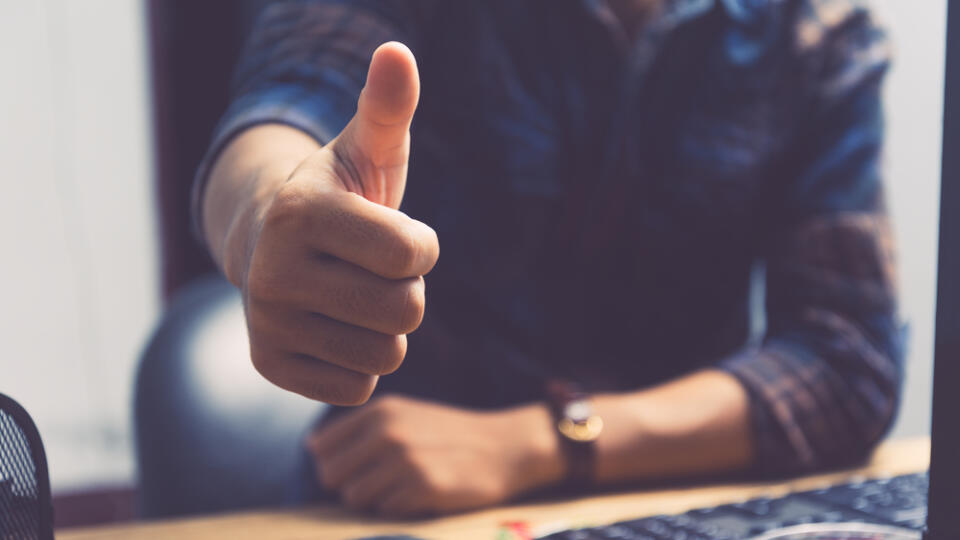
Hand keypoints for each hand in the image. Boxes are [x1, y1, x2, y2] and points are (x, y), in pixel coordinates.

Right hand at [212, 43, 438, 404]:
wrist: (274, 243)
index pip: (413, 254)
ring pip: (387, 355)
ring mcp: (267, 323)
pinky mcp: (270, 365)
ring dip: (387, 329)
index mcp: (303, 213)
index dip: (421, 247)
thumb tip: (398, 52)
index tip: (397, 235)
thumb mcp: (367, 149)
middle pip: (406, 311)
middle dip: (408, 291)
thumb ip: (388, 106)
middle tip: (375, 272)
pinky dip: (362, 363)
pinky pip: (359, 387)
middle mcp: (274, 271)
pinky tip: (338, 328)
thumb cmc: (341, 195)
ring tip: (356, 297)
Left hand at [307, 395, 564, 516]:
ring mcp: (405, 459)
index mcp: (380, 411)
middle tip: (380, 481)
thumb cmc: (447, 434)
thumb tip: (313, 449)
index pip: (321, 447)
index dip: (334, 463)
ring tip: (401, 487)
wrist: (505, 447)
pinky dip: (396, 507)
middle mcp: (388, 431)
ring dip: (372, 498)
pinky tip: (420, 495)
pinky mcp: (423, 487)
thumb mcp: (404, 415)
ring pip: (353, 496)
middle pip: (331, 475)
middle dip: (348, 484)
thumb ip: (360, 428)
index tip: (357, 467)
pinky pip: (383, 509)